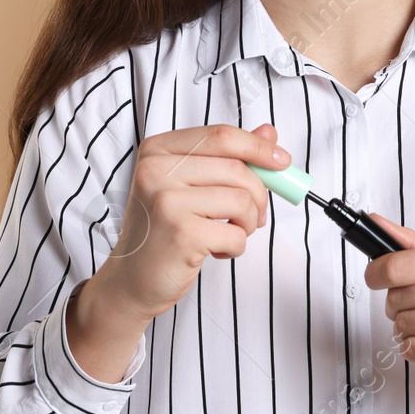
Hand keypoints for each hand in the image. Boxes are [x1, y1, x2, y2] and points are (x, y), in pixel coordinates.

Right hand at [95, 122, 289, 324]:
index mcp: (158, 150)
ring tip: (230, 234)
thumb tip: (269, 133)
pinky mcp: (181, 234)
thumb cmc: (163, 231)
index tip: (283, 161)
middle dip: (259, 194)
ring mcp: (166, 201)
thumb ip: (228, 157)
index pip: (221, 136)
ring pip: (242, 200)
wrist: (132, 280)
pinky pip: (236, 234)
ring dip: (248, 224)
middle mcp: (157, 170)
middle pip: (237, 168)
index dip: (258, 147)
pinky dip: (236, 247)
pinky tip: (215, 251)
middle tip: (254, 216)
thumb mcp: (190, 186)